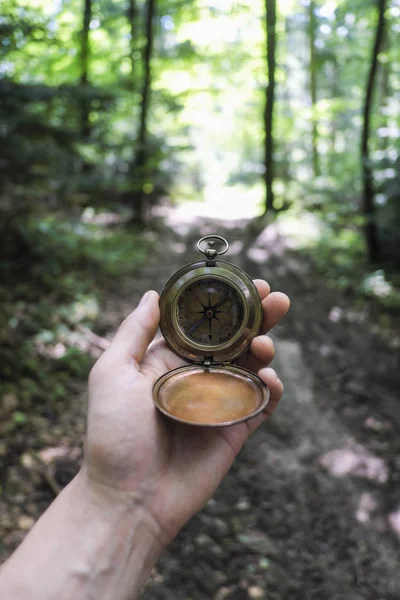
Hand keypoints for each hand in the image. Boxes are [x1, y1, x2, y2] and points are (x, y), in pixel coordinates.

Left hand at [83, 281, 289, 546]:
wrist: (128, 499)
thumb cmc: (113, 434)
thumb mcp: (111, 373)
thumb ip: (133, 331)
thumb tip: (153, 294)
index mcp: (168, 360)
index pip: (204, 323)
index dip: (227, 303)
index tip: (247, 284)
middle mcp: (196, 377)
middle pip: (235, 340)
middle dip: (258, 317)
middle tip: (277, 300)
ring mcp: (218, 403)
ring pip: (252, 367)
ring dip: (265, 349)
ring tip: (265, 344)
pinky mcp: (235, 430)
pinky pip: (261, 404)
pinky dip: (271, 390)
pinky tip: (268, 380)